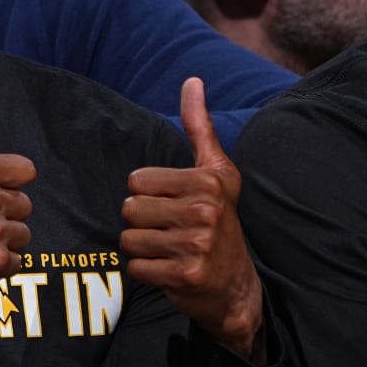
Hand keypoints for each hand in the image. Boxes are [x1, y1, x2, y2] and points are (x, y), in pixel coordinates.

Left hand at [121, 78, 263, 358]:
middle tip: (168, 231)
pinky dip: (147, 272)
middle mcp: (204, 211)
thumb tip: (192, 80)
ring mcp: (196, 245)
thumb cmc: (220, 221)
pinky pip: (136, 267)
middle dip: (142, 223)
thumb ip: (200, 127)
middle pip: (129, 209)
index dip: (147, 195)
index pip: (136, 181)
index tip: (172, 207)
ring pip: (129, 239)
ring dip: (142, 249)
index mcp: (206, 182)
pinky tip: (169, 270)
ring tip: (169, 250)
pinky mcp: (185, 275)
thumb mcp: (216, 173)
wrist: (237, 286)